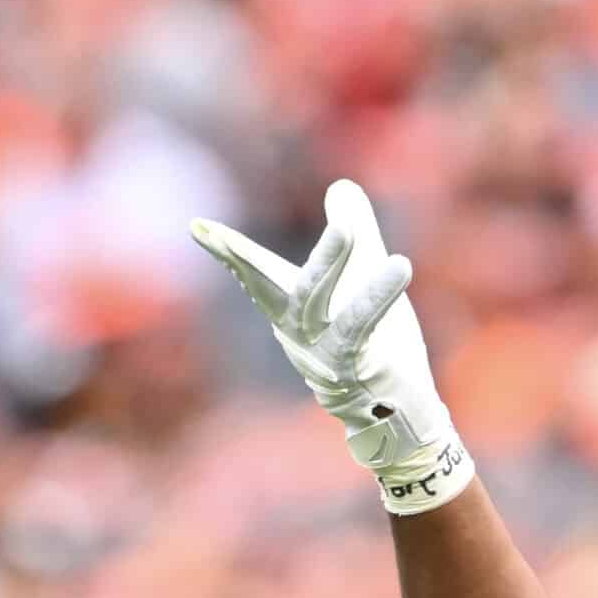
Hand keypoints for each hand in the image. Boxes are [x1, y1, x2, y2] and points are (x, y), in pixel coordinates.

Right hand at [191, 180, 474, 513]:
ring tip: (349, 227)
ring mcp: (322, 353)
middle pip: (273, 287)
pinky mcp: (355, 367)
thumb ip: (357, 233)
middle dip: (252, 256)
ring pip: (316, 302)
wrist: (400, 412)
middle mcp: (298, 332)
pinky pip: (361, 327)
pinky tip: (399, 264)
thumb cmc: (379, 346)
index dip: (229, 252)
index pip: (256, 277)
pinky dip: (377, 294)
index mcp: (294, 311)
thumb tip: (342, 185)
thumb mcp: (366, 280)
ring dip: (330, 261)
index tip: (197, 227)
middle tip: (226, 230)